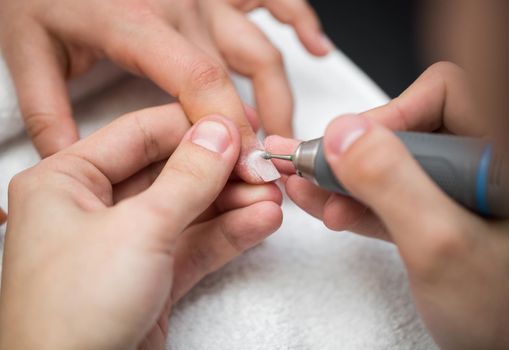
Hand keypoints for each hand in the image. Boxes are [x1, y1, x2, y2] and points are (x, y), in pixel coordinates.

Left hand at [0, 0, 330, 182]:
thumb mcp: (28, 51)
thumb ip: (47, 112)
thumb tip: (67, 162)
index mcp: (138, 22)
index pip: (199, 84)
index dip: (227, 132)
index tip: (239, 170)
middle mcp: (182, 6)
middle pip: (234, 80)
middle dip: (253, 133)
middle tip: (258, 173)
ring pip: (261, 51)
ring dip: (279, 99)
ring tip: (281, 136)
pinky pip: (272, 0)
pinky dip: (300, 22)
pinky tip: (316, 47)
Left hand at [0, 105, 282, 349]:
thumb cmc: (73, 314)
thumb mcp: (138, 230)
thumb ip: (187, 178)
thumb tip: (220, 133)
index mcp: (66, 181)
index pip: (140, 134)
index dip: (193, 129)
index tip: (238, 128)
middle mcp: (93, 208)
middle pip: (170, 173)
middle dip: (221, 172)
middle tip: (262, 168)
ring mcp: (125, 244)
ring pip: (188, 210)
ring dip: (233, 204)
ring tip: (272, 197)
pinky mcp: (150, 276)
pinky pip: (194, 244)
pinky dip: (229, 234)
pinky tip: (262, 222)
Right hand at [265, 62, 508, 348]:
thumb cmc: (505, 316)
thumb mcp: (439, 245)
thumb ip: (390, 183)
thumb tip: (344, 134)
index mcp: (501, 156)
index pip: (445, 93)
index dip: (392, 113)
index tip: (351, 147)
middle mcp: (480, 166)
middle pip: (408, 131)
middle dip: (354, 155)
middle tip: (311, 170)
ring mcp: (457, 194)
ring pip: (392, 166)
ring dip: (344, 178)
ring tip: (304, 188)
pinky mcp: (437, 217)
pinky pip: (392, 197)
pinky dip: (356, 202)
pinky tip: (324, 205)